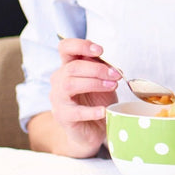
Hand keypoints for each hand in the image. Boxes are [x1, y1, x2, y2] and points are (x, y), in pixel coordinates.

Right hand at [47, 36, 120, 155]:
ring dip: (94, 83)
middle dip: (97, 69)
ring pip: (70, 84)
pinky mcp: (63, 116)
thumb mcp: (104, 80)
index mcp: (69, 67)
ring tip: (112, 86)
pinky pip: (75, 112)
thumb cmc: (97, 100)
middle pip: (72, 67)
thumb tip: (112, 67)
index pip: (65, 48)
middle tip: (116, 75)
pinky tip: (104, 110)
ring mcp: (58, 98)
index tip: (100, 50)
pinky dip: (91, 110)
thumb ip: (104, 69)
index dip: (81, 46)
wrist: (94, 128)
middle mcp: (59, 80)